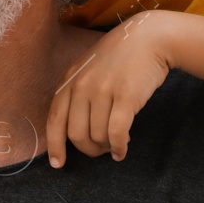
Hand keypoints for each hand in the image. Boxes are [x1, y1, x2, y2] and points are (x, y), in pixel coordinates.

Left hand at [47, 11, 174, 164]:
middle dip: (89, 149)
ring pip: (98, 136)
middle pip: (76, 135)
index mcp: (69, 81)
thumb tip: (74, 133)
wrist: (149, 39)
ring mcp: (103, 91)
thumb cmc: (119, 58)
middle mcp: (82, 86)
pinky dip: (119, 146)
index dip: (55, 145)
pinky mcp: (126, 97)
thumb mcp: (88, 70)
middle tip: (101, 150)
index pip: (55, 120)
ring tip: (116, 143)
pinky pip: (117, 133)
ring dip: (107, 147)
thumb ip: (77, 94)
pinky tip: (123, 150)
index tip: (58, 163)